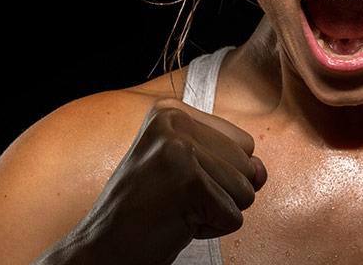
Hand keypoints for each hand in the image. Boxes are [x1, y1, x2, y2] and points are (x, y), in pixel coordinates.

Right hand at [38, 98, 265, 264]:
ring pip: (246, 190)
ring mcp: (180, 151)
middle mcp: (175, 123)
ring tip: (175, 210)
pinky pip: (235, 216)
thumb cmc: (146, 211)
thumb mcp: (189, 171)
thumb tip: (261, 173)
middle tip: (174, 199)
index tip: (177, 182)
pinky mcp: (189, 184)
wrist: (100, 251)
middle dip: (221, 192)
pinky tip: (175, 224)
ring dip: (216, 211)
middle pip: (248, 163)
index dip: (221, 173)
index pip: (243, 142)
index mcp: (171, 111)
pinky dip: (211, 229)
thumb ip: (232, 164)